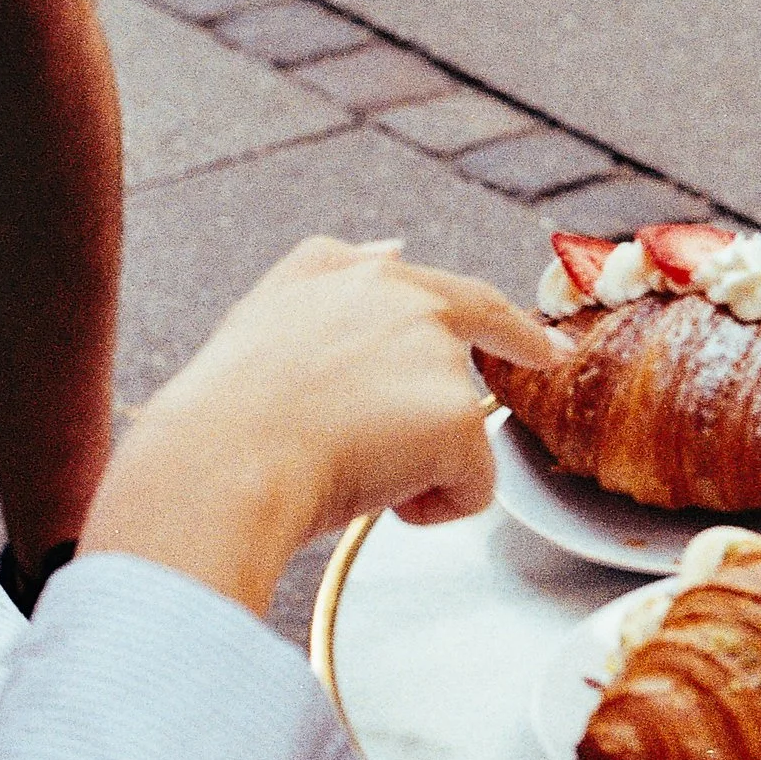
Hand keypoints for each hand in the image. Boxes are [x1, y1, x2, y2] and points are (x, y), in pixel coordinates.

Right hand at [79, 237, 561, 613]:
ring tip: (345, 470)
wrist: (218, 464)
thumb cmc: (225, 410)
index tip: (542, 341)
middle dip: (506, 364)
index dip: (502, 322)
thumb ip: (332, 273)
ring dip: (419, 462)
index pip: (454, 291)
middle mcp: (406, 299)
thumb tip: (391, 250)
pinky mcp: (457, 421)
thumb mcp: (267, 309)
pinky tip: (377, 501)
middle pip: (483, 336)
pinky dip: (434, 509)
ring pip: (460, 431)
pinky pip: (472, 487)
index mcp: (356, 275)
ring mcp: (435, 358)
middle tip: (512, 389)